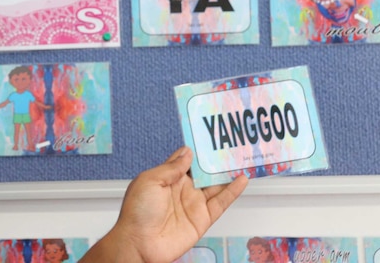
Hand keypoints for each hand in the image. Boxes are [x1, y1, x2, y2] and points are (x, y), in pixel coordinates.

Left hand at [81, 147, 247, 262]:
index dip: (196, 150)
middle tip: (231, 146)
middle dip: (215, 161)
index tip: (209, 137)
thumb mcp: (150, 181)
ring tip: (241, 159)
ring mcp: (193, 204)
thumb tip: (187, 153)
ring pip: (216, 186)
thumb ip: (171, 167)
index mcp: (166, 178)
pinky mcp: (203, 219)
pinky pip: (221, 203)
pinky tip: (241, 180)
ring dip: (227, 174)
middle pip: (204, 172)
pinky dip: (232, 192)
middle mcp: (182, 190)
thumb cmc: (137, 212)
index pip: (185, 161)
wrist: (140, 243)